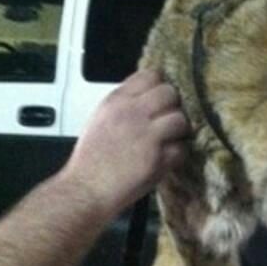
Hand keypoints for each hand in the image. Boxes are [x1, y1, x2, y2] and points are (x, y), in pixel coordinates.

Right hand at [67, 70, 188, 223]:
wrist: (85, 189)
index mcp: (116, 101)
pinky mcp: (157, 158)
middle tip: (167, 121)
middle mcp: (133, 113)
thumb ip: (123, 106)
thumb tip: (144, 100)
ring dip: (178, 131)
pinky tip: (165, 161)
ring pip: (180, 119)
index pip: (150, 75)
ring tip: (169, 141)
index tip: (159, 99)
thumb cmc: (90, 161)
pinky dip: (176, 156)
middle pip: (170, 93)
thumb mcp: (100, 120)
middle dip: (172, 106)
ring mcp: (147, 135)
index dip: (159, 87)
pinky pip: (181, 149)